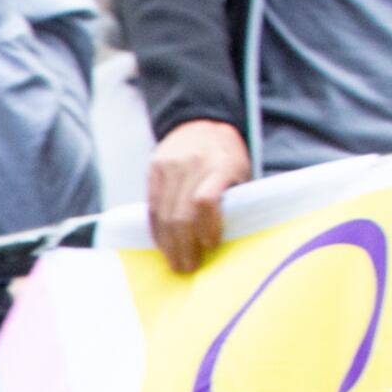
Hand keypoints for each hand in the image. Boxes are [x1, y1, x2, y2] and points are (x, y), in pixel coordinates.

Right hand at [147, 117, 251, 272]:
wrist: (200, 124)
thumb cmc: (227, 156)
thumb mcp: (240, 171)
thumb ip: (232, 200)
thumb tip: (220, 241)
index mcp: (220, 164)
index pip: (205, 201)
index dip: (206, 228)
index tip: (211, 246)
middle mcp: (192, 164)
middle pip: (180, 214)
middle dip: (183, 246)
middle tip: (187, 267)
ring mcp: (169, 167)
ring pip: (163, 215)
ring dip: (168, 245)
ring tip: (175, 262)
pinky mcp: (153, 171)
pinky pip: (151, 208)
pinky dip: (157, 231)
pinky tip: (164, 245)